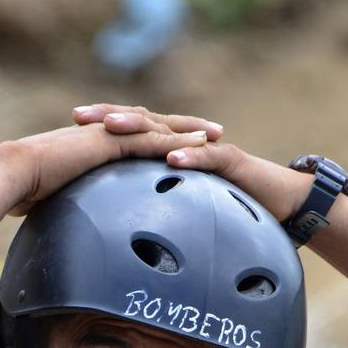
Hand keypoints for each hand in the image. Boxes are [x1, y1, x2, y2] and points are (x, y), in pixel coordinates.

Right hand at [6, 110, 213, 215]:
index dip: (159, 138)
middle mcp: (105, 132)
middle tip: (213, 131)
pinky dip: (178, 142)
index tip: (182, 144)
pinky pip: (151, 141)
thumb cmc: (25, 188)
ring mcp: (109, 134)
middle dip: (184, 128)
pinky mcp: (111, 141)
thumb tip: (67, 229)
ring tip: (216, 134)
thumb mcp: (55, 198)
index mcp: (95, 143)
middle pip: (154, 125)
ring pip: (159, 128)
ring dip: (190, 131)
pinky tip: (199, 146)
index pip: (134, 136)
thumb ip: (70, 205)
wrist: (16, 173)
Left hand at [72, 104, 311, 221]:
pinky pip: (208, 157)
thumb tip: (119, 230)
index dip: (100, 128)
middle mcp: (186, 142)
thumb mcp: (182, 209)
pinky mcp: (232, 161)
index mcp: (171, 150)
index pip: (131, 132)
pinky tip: (170, 157)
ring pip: (169, 133)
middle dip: (109, 117)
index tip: (67, 128)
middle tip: (79, 118)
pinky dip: (189, 156)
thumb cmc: (229, 208)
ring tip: (111, 129)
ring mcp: (209, 149)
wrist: (280, 203)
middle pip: (143, 122)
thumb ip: (154, 209)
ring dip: (139, 129)